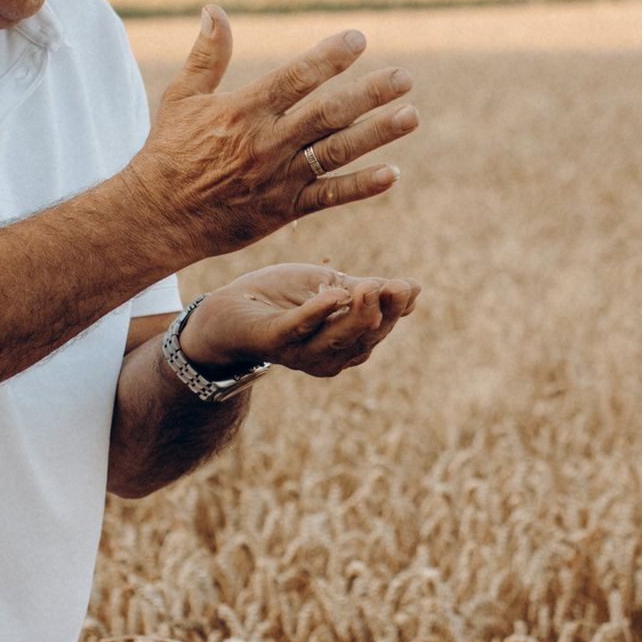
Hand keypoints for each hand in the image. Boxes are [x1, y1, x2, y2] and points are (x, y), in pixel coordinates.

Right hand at [135, 12, 419, 260]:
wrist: (157, 216)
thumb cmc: (168, 152)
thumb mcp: (182, 97)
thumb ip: (207, 55)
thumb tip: (214, 9)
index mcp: (243, 111)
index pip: (296, 77)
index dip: (329, 57)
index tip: (358, 39)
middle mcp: (266, 143)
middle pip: (328, 114)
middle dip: (369, 94)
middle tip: (404, 78)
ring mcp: (278, 179)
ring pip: (336, 152)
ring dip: (377, 135)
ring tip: (410, 116)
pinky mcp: (283, 211)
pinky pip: (329, 198)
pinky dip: (360, 187)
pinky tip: (392, 174)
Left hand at [183, 265, 418, 379]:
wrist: (228, 310)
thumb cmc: (282, 299)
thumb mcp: (330, 287)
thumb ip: (366, 290)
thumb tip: (413, 288)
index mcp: (348, 343)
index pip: (381, 327)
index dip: (397, 308)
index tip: (410, 285)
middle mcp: (330, 356)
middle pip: (365, 337)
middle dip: (384, 311)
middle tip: (398, 285)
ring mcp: (302, 352)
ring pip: (338, 338)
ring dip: (358, 314)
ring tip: (371, 287)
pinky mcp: (274, 340)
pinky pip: (300, 328)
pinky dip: (317, 312)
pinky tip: (334, 294)